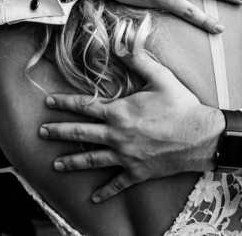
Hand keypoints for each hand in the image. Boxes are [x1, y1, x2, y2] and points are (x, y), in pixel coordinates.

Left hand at [39, 52, 223, 202]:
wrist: (200, 137)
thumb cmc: (181, 106)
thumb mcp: (159, 77)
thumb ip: (137, 59)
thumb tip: (120, 41)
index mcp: (119, 112)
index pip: (84, 106)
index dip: (64, 102)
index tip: (48, 102)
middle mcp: (116, 136)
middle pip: (81, 134)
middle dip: (58, 132)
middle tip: (41, 132)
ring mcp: (125, 156)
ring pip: (92, 160)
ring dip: (72, 162)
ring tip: (55, 164)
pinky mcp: (137, 172)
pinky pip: (117, 184)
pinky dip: (105, 192)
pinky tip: (94, 199)